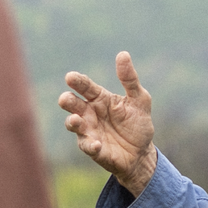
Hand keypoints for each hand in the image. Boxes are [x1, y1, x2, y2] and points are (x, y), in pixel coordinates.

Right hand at [59, 52, 157, 194]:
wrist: (142, 153)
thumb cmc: (137, 124)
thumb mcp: (139, 99)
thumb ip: (130, 79)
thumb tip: (123, 54)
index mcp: (100, 99)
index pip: (85, 87)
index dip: (78, 81)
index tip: (70, 76)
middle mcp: (90, 114)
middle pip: (73, 104)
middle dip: (67, 101)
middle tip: (65, 99)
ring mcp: (89, 131)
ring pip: (73, 125)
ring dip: (72, 122)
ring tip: (76, 120)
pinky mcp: (94, 149)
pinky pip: (87, 146)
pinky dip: (90, 144)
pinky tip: (97, 144)